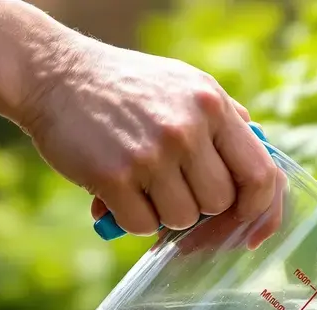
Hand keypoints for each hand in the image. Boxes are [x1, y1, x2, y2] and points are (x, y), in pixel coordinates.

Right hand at [20, 36, 279, 237]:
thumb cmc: (127, 87)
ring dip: (164, 214)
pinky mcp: (113, 175)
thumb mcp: (185, 85)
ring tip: (143, 183)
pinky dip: (131, 218)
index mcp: (212, 106)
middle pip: (220, 204)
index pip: (261, 174)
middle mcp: (187, 128)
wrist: (54, 74)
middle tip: (174, 190)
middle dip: (201, 208)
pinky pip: (142, 226)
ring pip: (183, 219)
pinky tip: (118, 192)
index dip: (261, 210)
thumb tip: (261, 172)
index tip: (250, 228)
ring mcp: (150, 153)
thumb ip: (226, 123)